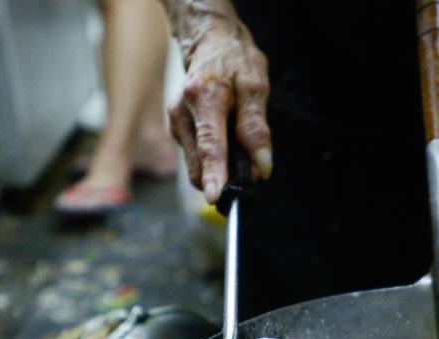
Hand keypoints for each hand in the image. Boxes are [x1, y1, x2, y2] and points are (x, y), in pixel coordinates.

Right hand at [167, 8, 271, 203]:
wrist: (208, 40)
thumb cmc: (233, 59)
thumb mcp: (255, 85)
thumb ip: (256, 126)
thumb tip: (262, 164)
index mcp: (204, 98)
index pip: (210, 144)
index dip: (215, 173)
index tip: (215, 197)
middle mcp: (183, 112)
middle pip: (200, 162)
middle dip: (224, 177)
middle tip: (252, 172)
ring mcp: (176, 122)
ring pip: (196, 163)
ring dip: (219, 168)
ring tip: (241, 150)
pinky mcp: (176, 128)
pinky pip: (195, 155)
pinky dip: (212, 158)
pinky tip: (225, 141)